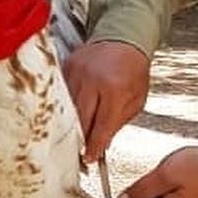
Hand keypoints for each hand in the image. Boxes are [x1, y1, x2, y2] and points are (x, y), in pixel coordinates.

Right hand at [64, 40, 150, 163]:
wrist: (124, 39)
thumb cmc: (133, 71)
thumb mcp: (136, 100)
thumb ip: (118, 123)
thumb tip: (101, 145)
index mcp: (115, 90)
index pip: (100, 127)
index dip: (94, 147)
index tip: (89, 159)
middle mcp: (93, 80)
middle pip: (79, 120)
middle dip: (78, 140)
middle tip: (77, 154)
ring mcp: (76, 72)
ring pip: (67, 109)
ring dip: (69, 126)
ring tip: (71, 138)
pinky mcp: (66, 66)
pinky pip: (61, 94)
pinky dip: (64, 108)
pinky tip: (66, 117)